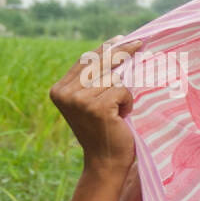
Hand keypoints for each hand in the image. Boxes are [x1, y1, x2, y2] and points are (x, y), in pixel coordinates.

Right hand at [49, 36, 143, 172]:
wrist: (106, 161)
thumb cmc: (105, 130)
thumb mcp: (92, 101)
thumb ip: (93, 80)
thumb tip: (114, 49)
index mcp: (58, 89)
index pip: (84, 61)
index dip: (105, 49)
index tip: (122, 39)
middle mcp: (64, 92)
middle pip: (98, 62)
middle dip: (122, 51)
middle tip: (140, 42)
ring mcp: (78, 100)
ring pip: (113, 77)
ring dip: (124, 93)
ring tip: (119, 112)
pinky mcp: (96, 107)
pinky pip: (122, 89)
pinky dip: (128, 102)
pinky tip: (121, 117)